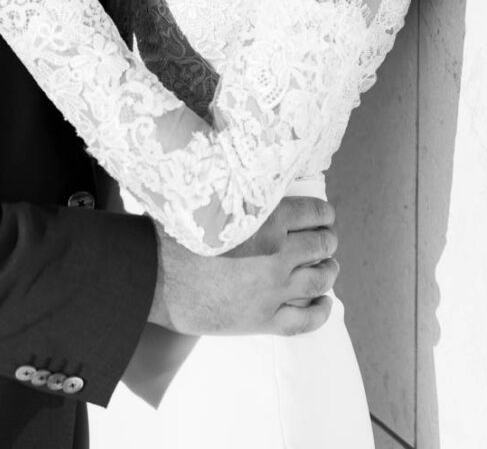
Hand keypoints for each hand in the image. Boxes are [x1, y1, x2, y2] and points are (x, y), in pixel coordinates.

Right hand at [151, 195, 338, 336]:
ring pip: (319, 280)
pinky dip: (321, 312)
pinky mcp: (263, 320)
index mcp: (268, 216)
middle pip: (321, 245)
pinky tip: (325, 304)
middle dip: (327, 241)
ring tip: (328, 268)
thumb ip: (234, 187)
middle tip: (326, 240)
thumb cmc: (178, 231)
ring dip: (329, 271)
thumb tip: (236, 164)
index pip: (314, 211)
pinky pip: (306, 320)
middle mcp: (278, 252)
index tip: (324, 216)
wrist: (157, 277)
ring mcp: (274, 289)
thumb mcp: (210, 196)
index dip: (323, 214)